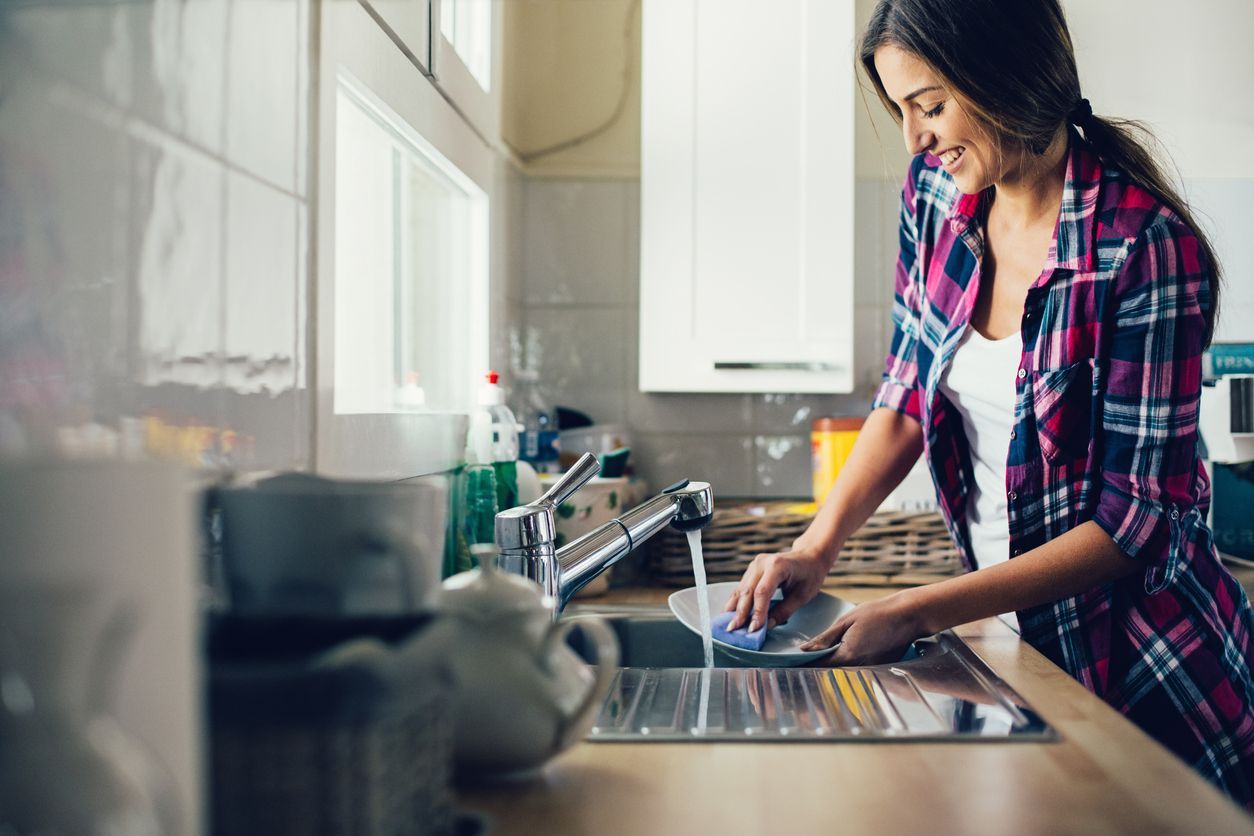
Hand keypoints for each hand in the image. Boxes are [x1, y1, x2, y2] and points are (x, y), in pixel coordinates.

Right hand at [722, 541, 830, 632]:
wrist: (809, 556)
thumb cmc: (809, 575)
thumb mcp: (802, 596)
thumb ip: (784, 611)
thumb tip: (767, 626)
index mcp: (777, 566)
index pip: (762, 592)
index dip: (757, 611)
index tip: (753, 629)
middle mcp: (762, 563)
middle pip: (748, 590)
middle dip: (740, 612)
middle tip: (733, 629)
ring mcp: (755, 564)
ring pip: (741, 589)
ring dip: (734, 608)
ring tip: (729, 625)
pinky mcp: (751, 569)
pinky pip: (742, 587)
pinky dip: (737, 601)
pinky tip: (731, 613)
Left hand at [799, 590, 924, 665]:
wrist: (909, 615)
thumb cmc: (878, 613)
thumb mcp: (846, 621)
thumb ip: (825, 638)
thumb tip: (806, 649)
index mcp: (848, 655)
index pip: (820, 665)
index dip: (806, 663)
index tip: (793, 661)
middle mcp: (860, 667)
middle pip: (832, 671)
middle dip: (819, 665)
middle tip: (806, 658)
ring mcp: (872, 670)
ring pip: (845, 672)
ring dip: (834, 665)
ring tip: (826, 653)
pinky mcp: (880, 668)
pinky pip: (859, 669)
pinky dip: (850, 663)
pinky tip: (849, 651)